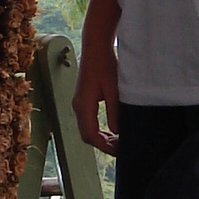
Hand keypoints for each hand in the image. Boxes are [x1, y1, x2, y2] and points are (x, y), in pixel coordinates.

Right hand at [73, 33, 119, 152]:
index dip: (103, 146)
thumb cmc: (104, 64)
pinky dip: (98, 130)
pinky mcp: (83, 99)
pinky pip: (88, 121)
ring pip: (86, 129)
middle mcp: (78, 106)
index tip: (117, 151)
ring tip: (117, 142)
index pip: (90, 134)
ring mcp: (79, 103)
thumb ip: (115, 111)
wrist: (95, 47)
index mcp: (84, 105)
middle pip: (87, 135)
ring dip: (100, 138)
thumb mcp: (114, 89)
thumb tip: (117, 131)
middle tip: (119, 149)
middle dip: (102, 144)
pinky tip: (111, 130)